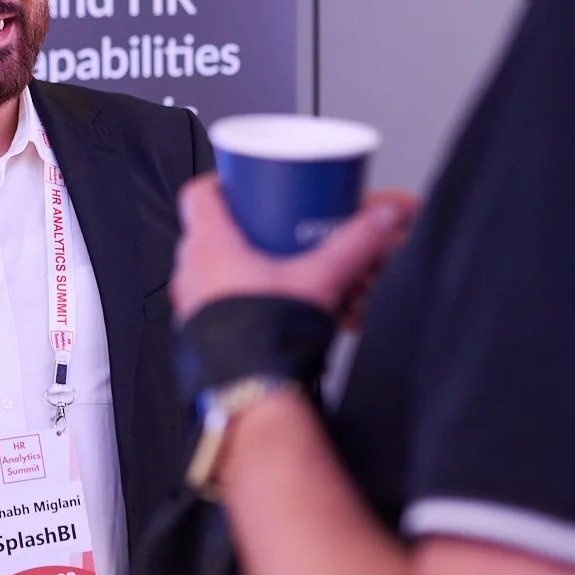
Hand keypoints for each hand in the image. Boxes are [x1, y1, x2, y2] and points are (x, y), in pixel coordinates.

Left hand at [171, 175, 418, 323]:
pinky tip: (272, 307)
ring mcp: (192, 304)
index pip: (199, 193)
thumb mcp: (320, 278)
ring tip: (279, 269)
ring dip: (244, 266)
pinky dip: (242, 300)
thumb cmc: (268, 336)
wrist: (253, 392)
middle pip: (211, 230)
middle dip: (248, 228)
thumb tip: (383, 216)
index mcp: (210, 245)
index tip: (248, 182)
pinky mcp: (201, 333)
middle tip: (274, 227)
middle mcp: (191, 271)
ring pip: (214, 270)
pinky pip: (217, 304)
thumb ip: (356, 243)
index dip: (223, 182)